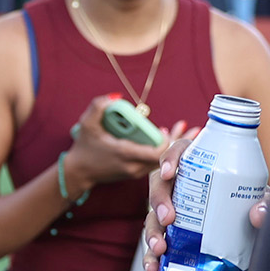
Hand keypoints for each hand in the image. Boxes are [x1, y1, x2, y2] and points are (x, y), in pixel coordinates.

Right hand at [60, 97, 181, 199]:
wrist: (78, 172)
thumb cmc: (84, 147)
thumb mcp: (87, 124)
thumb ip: (99, 106)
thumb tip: (116, 96)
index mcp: (125, 154)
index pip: (157, 152)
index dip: (167, 141)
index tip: (166, 129)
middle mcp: (134, 166)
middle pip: (165, 156)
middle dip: (177, 142)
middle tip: (190, 128)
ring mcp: (136, 172)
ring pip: (162, 161)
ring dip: (170, 147)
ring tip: (184, 132)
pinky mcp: (136, 173)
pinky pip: (155, 162)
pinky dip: (162, 151)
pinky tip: (166, 139)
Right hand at [142, 140, 269, 270]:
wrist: (256, 238)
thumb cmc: (253, 208)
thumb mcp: (263, 200)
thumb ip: (267, 203)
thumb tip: (257, 214)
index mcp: (202, 167)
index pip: (180, 152)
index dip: (170, 158)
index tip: (170, 172)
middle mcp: (184, 188)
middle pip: (160, 184)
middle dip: (158, 200)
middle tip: (168, 217)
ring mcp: (176, 214)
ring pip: (153, 216)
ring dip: (152, 232)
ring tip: (160, 248)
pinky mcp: (174, 238)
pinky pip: (156, 245)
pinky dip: (151, 258)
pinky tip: (155, 268)